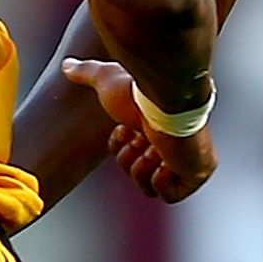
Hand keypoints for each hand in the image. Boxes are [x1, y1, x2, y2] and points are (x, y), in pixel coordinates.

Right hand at [61, 59, 217, 202]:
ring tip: (152, 149)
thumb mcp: (105, 79)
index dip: (121, 145)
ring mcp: (187, 161)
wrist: (166, 101)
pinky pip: (170, 196)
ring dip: (143, 167)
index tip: (126, 129)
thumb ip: (86, 73)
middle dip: (131, 157)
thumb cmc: (138, 92)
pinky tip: (166, 161)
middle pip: (137, 170)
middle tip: (140, 139)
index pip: (130, 152)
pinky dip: (160, 181)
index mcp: (155, 126)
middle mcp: (172, 144)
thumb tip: (66, 65)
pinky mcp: (195, 174)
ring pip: (150, 185)